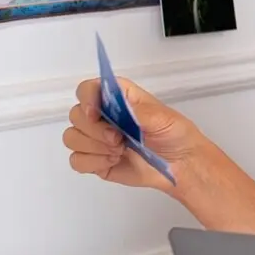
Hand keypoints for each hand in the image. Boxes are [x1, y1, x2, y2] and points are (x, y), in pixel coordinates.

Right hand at [64, 78, 204, 192]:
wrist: (182, 165)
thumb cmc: (176, 135)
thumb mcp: (163, 118)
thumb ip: (138, 112)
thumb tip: (119, 108)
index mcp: (119, 98)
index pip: (88, 89)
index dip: (86, 98)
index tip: (94, 113)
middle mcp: (103, 116)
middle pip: (76, 115)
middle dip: (94, 130)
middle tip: (118, 139)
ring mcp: (97, 139)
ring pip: (72, 137)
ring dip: (93, 147)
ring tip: (118, 151)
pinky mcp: (96, 160)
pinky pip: (76, 160)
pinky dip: (92, 162)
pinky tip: (112, 161)